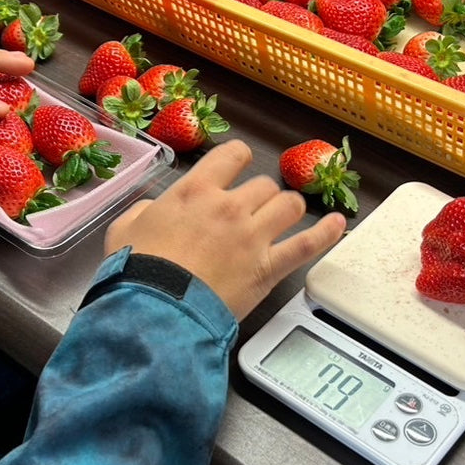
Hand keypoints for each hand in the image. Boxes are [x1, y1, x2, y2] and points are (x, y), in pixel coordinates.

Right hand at [104, 140, 346, 320]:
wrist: (157, 309)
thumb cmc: (137, 270)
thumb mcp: (125, 228)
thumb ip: (145, 210)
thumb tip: (157, 209)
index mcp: (195, 191)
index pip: (231, 155)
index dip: (238, 159)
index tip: (238, 167)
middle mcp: (230, 206)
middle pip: (264, 185)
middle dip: (260, 196)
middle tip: (251, 211)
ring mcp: (254, 236)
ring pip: (289, 205)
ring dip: (288, 209)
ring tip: (284, 217)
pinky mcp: (269, 267)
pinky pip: (307, 243)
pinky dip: (327, 232)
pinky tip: (338, 223)